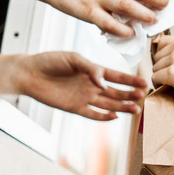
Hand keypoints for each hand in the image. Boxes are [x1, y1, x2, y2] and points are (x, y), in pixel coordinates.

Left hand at [13, 52, 147, 120]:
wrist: (29, 73)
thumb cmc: (49, 61)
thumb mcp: (72, 58)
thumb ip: (90, 68)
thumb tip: (104, 83)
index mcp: (93, 71)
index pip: (117, 76)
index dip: (130, 80)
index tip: (144, 82)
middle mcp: (92, 85)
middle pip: (116, 92)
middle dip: (130, 94)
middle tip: (142, 96)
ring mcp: (84, 97)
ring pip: (108, 104)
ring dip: (122, 107)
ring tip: (135, 109)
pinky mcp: (74, 107)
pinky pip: (92, 113)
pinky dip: (103, 116)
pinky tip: (115, 116)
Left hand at [152, 35, 173, 111]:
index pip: (163, 42)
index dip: (163, 55)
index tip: (165, 63)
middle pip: (157, 55)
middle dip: (162, 66)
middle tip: (171, 77)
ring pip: (155, 67)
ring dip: (161, 76)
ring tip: (172, 84)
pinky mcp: (172, 72)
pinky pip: (155, 78)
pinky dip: (159, 85)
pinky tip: (169, 88)